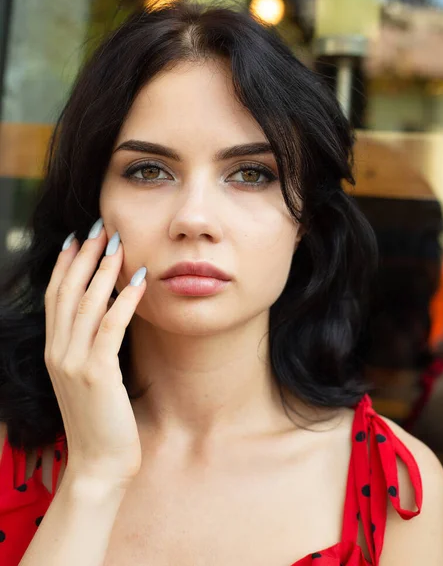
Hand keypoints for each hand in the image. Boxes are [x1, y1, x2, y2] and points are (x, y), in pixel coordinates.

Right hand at [44, 219, 146, 487]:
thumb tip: (108, 315)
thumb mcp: (87, 379)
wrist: (98, 465)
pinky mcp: (97, 374)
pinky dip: (124, 300)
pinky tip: (139, 280)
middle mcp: (57, 351)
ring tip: (118, 242)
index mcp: (54, 350)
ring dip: (103, 269)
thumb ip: (90, 347)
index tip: (80, 237)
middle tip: (100, 227)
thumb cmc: (100, 421)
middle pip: (68, 291)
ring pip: (87, 303)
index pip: (55, 296)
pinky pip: (111, 326)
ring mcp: (73, 362)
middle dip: (85, 256)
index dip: (67, 264)